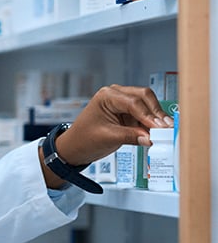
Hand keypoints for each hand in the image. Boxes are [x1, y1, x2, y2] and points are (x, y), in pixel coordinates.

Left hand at [56, 84, 172, 165]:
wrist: (75, 147)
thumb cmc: (84, 139)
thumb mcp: (108, 138)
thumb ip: (131, 136)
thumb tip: (152, 138)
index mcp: (107, 95)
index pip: (133, 103)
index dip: (149, 116)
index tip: (161, 128)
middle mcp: (116, 95)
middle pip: (145, 97)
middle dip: (156, 113)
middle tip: (167, 128)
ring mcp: (124, 103)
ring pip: (148, 105)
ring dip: (157, 118)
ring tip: (166, 132)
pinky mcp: (129, 114)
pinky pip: (145, 116)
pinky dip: (152, 124)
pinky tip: (159, 133)